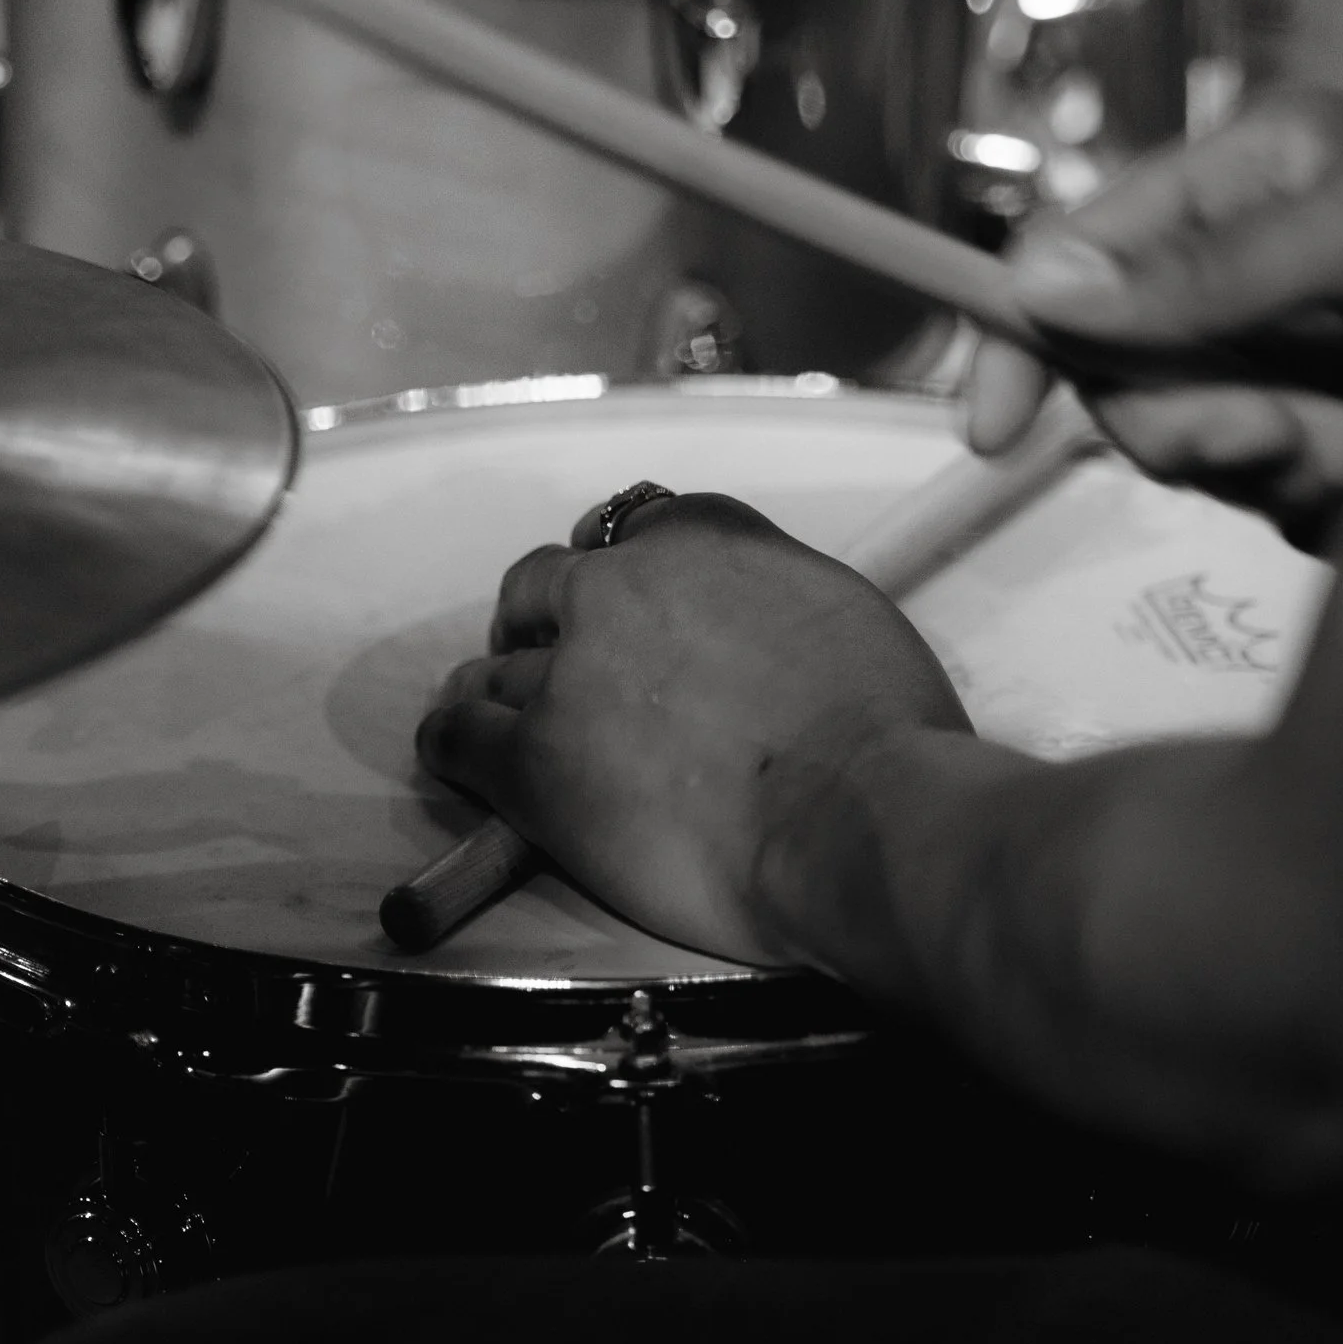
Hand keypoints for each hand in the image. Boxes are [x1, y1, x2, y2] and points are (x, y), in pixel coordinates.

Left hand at [415, 492, 969, 962]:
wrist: (857, 817)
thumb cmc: (888, 734)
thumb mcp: (845, 618)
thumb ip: (777, 605)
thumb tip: (772, 639)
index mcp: (706, 536)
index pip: (635, 526)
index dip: (622, 573)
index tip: (624, 606)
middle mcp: (622, 583)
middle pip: (544, 584)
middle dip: (543, 623)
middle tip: (555, 664)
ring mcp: (567, 670)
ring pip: (494, 668)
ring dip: (498, 692)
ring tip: (502, 721)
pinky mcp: (531, 760)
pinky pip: (456, 736)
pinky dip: (454, 743)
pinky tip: (460, 755)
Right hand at [966, 86, 1342, 533]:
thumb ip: (1200, 271)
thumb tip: (1044, 291)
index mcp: (1237, 192)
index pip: (1078, 265)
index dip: (1021, 343)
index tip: (993, 431)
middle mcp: (1255, 287)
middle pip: (1138, 390)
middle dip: (1199, 425)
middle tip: (1282, 425)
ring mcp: (1303, 373)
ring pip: (1220, 461)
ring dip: (1290, 460)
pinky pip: (1294, 507)